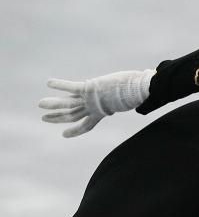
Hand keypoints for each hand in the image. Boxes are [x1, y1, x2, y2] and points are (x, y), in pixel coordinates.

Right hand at [38, 69, 155, 137]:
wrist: (139, 90)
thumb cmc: (137, 94)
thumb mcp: (128, 101)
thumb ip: (126, 102)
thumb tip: (140, 104)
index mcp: (102, 113)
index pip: (86, 126)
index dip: (75, 131)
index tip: (64, 134)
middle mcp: (93, 108)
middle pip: (71, 116)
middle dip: (57, 118)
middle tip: (44, 119)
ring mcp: (90, 99)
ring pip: (67, 104)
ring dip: (52, 104)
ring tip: (40, 104)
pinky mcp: (89, 88)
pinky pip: (70, 87)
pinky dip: (59, 84)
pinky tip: (49, 82)